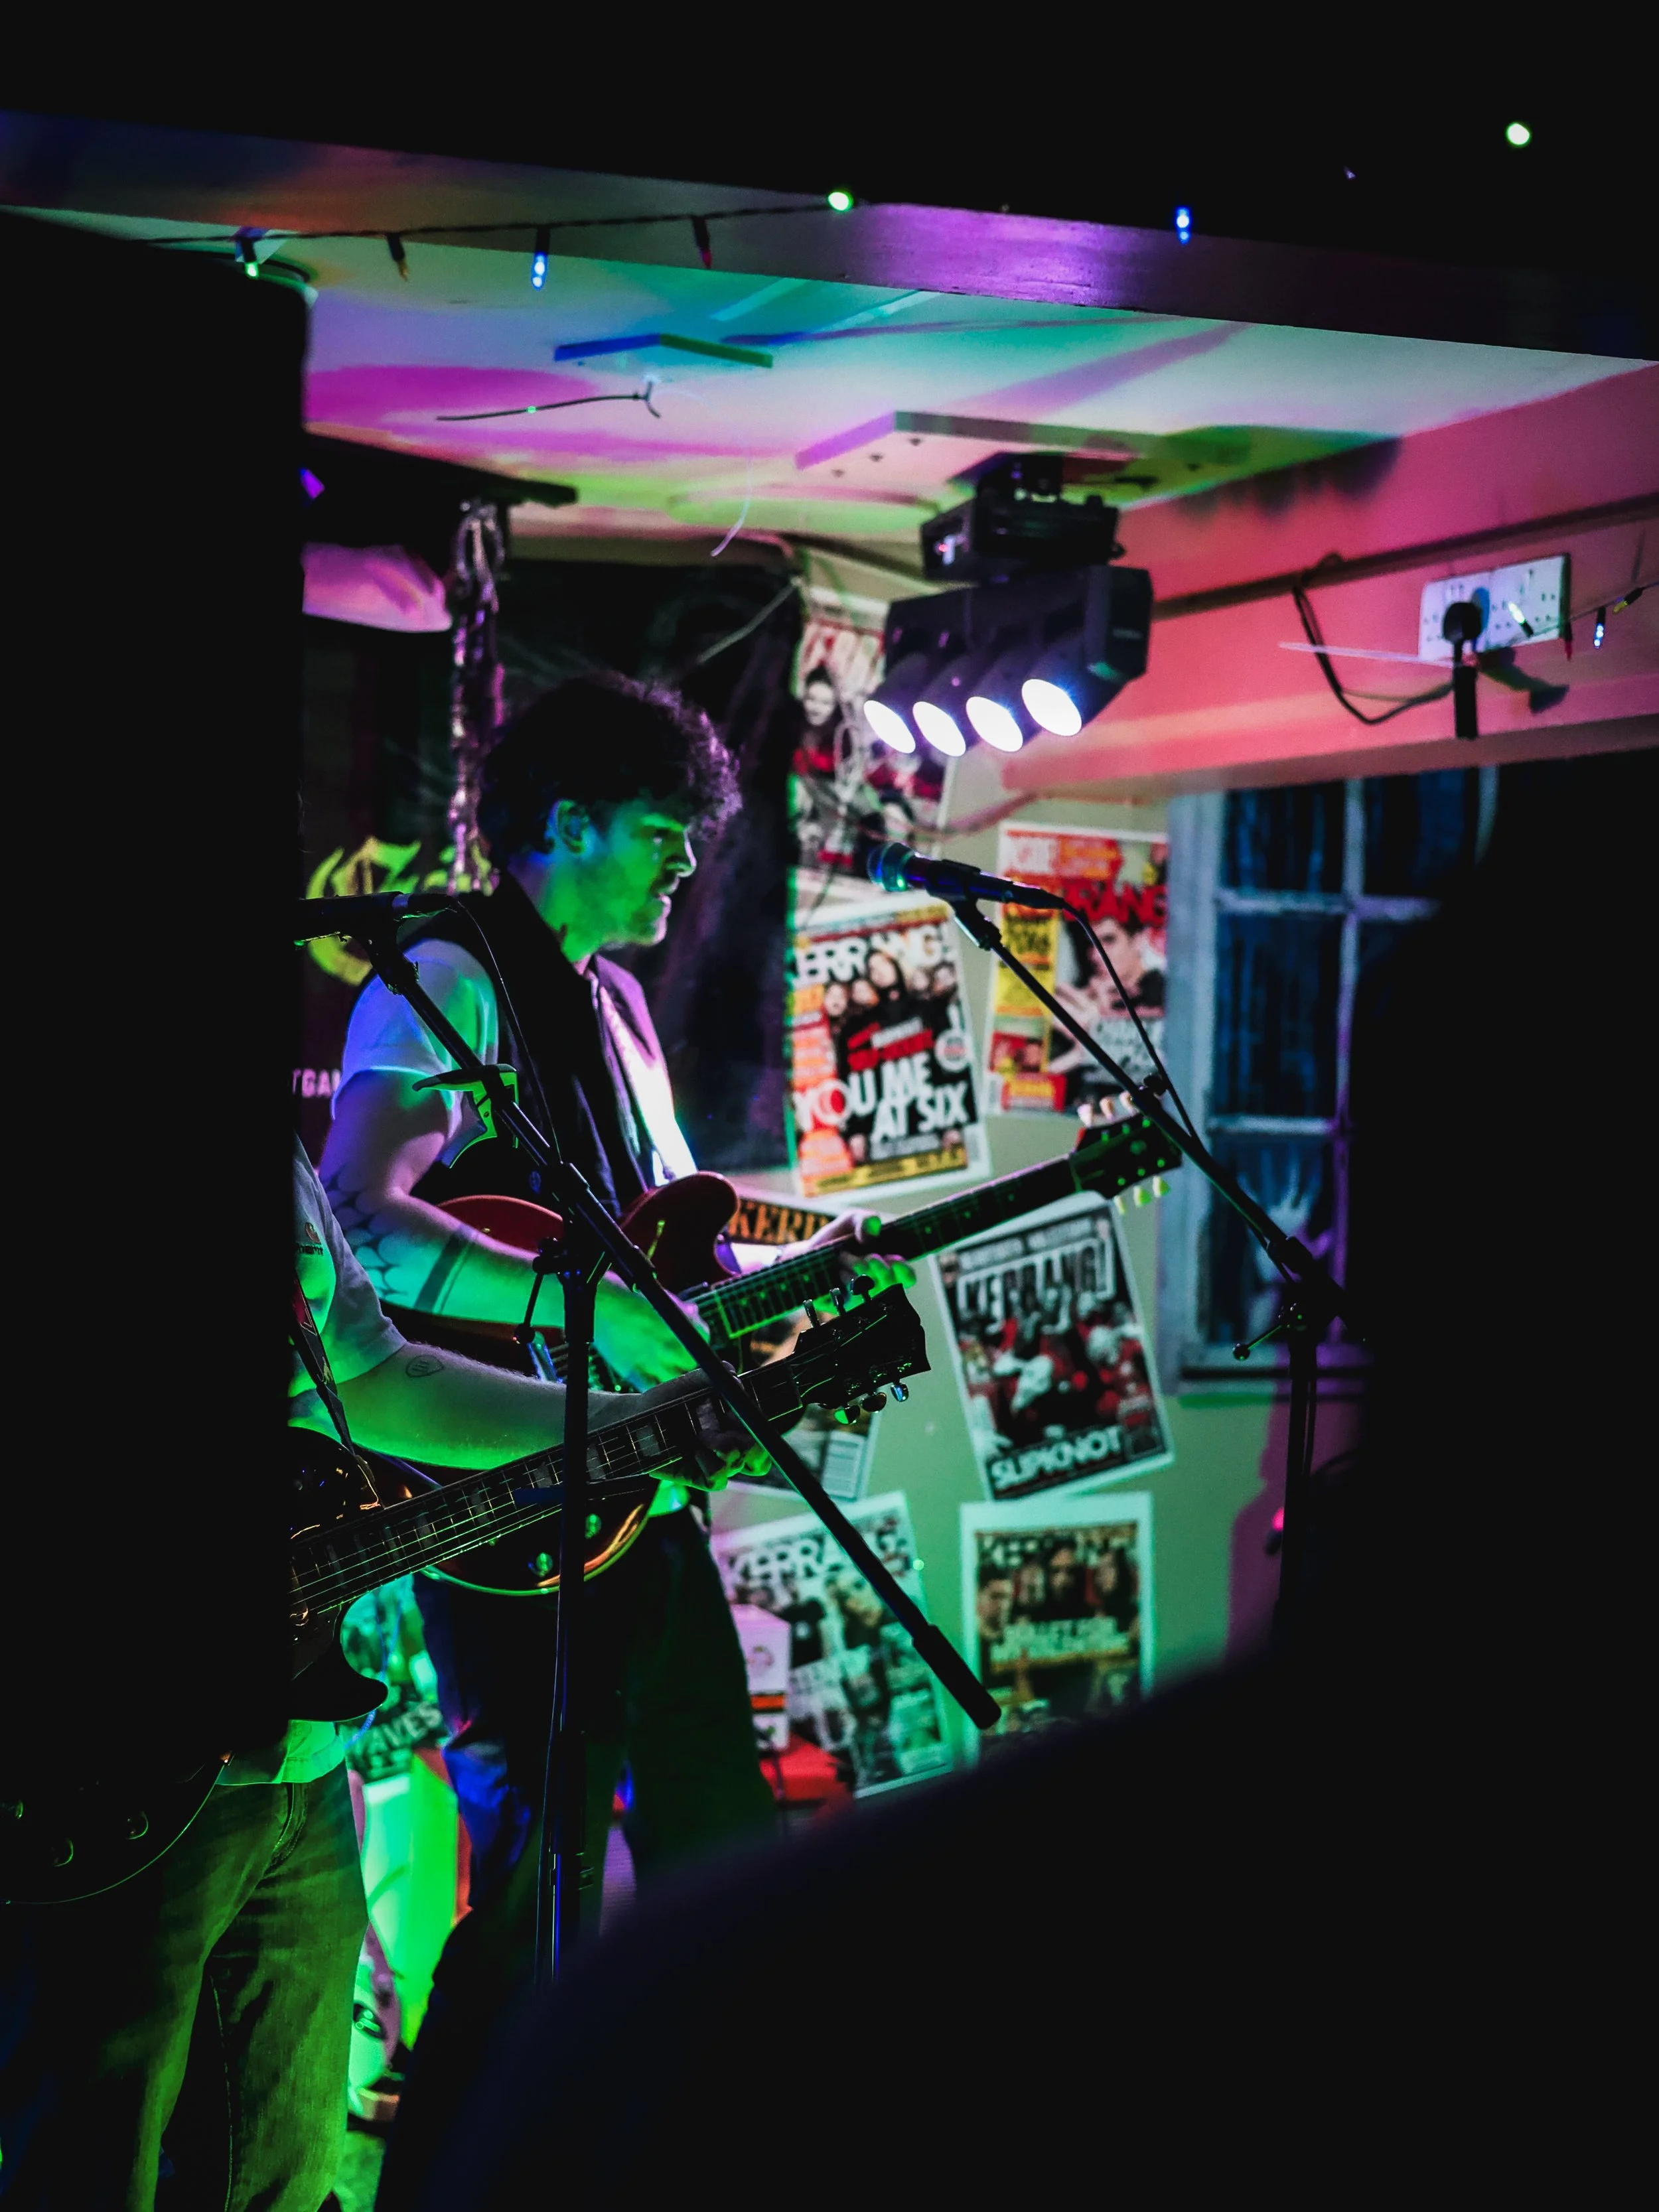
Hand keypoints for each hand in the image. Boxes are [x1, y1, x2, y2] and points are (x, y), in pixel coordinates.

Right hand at [592, 1275, 706, 1388]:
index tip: (693, 1336)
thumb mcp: (660, 1297)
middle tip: (678, 1353)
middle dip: (688, 1357)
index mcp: (678, 1324)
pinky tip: (652, 1377)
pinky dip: (655, 1385)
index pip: (704, 1336)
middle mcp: (668, 1344)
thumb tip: (693, 1312)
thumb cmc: (628, 1295)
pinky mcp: (633, 1372)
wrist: (599, 1302)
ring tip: (665, 1366)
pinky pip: (651, 1388)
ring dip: (674, 1373)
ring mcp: (651, 1361)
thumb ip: (680, 1309)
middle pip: (691, 1361)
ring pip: (675, 1379)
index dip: (699, 1336)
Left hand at [617, 1370, 771, 1488]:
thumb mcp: (689, 1384)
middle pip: (760, 1456)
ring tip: (700, 1435)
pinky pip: (717, 1480)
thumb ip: (712, 1376)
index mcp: (735, 1422)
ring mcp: (717, 1462)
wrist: (637, 1421)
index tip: (748, 1416)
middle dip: (751, 1444)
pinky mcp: (701, 1478)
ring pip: (737, 1465)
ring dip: (723, 1448)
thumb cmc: (665, 1400)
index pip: (763, 1431)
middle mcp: (731, 1444)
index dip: (762, 1427)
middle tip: (730, 1428)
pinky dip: (709, 1465)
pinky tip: (693, 1452)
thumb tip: (733, 1374)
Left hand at [794, 1211, 915, 1302]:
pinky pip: (851, 1298)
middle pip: (889, 1283)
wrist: (807, 1256)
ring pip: (868, 1287)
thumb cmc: (835, 1239)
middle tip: (869, 1258)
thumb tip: (873, 1230)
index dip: (904, 1270)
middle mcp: (877, 1283)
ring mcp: (863, 1297)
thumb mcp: (850, 1221)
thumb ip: (865, 1219)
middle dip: (878, 1267)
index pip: (906, 1276)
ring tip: (842, 1257)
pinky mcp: (846, 1307)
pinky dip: (843, 1280)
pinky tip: (837, 1271)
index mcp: (887, 1264)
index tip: (895, 1259)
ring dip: (855, 1267)